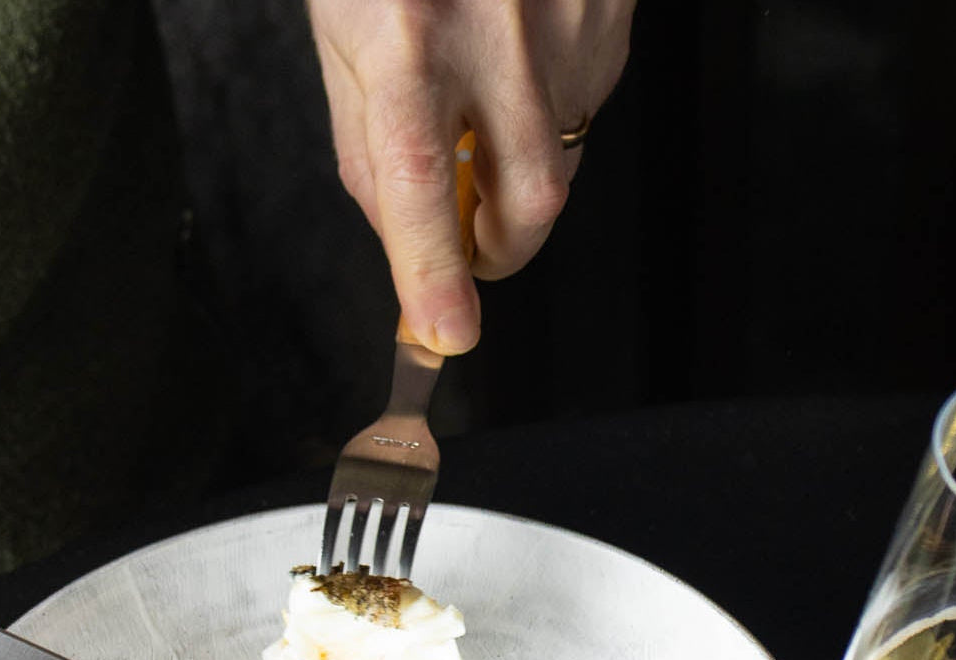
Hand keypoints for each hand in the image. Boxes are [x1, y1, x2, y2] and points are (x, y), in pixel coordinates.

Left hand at [308, 0, 635, 353]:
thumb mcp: (345, 34)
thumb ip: (370, 147)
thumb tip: (405, 239)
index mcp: (405, 36)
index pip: (419, 182)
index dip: (434, 272)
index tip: (446, 332)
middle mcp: (493, 31)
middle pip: (530, 199)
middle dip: (501, 249)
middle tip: (473, 243)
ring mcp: (564, 21)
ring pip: (564, 156)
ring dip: (524, 172)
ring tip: (486, 106)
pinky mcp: (609, 15)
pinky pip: (589, 102)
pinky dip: (552, 110)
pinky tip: (521, 56)